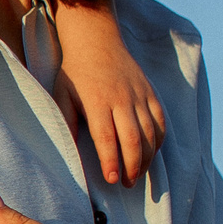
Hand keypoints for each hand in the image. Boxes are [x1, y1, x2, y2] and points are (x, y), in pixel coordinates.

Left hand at [54, 40, 166, 186]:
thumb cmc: (74, 71)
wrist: (96, 39)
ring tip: (138, 174)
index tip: (112, 179)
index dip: (111, 161)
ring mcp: (139, 95)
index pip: (107, 138)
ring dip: (146, 158)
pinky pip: (160, 120)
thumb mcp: (61, 94)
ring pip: (150, 133)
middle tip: (126, 184)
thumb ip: (66, 121)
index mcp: (97, 102)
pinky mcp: (150, 92)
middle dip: (132, 166)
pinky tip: (151, 153)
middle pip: (133, 139)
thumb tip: (70, 150)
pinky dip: (159, 139)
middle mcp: (121, 99)